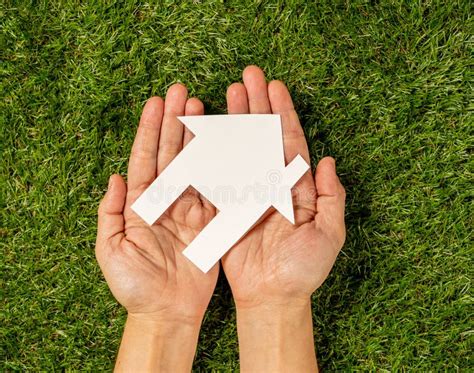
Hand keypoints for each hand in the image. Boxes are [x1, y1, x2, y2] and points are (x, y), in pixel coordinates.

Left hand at [95, 84, 218, 370]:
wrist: (167, 312)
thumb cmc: (134, 286)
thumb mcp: (111, 250)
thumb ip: (111, 213)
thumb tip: (114, 177)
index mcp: (141, 203)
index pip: (145, 158)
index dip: (150, 129)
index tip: (156, 101)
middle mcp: (166, 199)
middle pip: (171, 153)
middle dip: (175, 122)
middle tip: (182, 92)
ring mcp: (190, 207)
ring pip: (195, 163)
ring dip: (198, 135)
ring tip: (201, 106)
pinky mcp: (211, 220)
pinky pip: (216, 186)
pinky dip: (221, 164)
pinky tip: (225, 141)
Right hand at [223, 66, 345, 371]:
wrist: (273, 296)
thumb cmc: (304, 270)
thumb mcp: (328, 234)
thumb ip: (331, 197)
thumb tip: (326, 160)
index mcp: (296, 186)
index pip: (289, 141)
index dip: (283, 113)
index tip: (275, 86)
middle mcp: (272, 183)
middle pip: (264, 136)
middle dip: (258, 105)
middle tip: (249, 75)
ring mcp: (248, 191)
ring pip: (241, 148)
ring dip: (236, 120)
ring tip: (229, 91)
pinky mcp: (228, 206)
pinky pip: (219, 173)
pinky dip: (213, 151)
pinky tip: (207, 128)